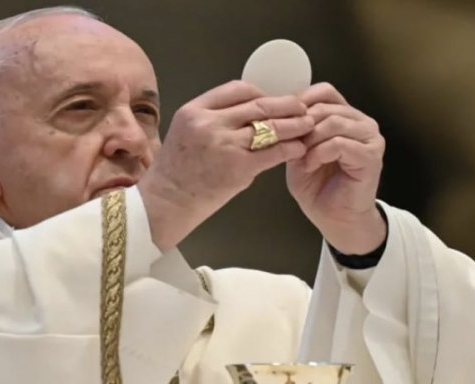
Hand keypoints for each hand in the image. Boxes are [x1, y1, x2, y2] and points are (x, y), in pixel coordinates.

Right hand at [139, 80, 313, 249]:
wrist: (166, 202)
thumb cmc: (176, 173)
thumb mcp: (185, 132)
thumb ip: (213, 120)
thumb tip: (249, 114)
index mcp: (195, 110)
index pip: (238, 90)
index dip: (262, 94)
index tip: (274, 101)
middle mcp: (210, 123)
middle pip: (259, 104)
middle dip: (286, 105)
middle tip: (302, 108)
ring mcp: (224, 145)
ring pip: (270, 126)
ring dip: (294, 125)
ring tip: (308, 126)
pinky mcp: (238, 168)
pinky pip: (273, 152)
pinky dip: (290, 149)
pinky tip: (299, 148)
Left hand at [286, 83, 385, 253]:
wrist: (335, 220)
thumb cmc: (318, 189)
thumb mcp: (298, 153)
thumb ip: (294, 132)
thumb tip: (279, 113)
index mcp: (345, 117)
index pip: (324, 92)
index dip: (300, 102)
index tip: (281, 119)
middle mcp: (361, 123)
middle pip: (326, 105)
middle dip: (301, 124)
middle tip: (288, 143)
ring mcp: (369, 138)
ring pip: (333, 121)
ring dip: (309, 139)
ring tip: (299, 158)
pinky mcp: (370, 156)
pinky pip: (340, 143)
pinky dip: (319, 153)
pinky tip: (309, 165)